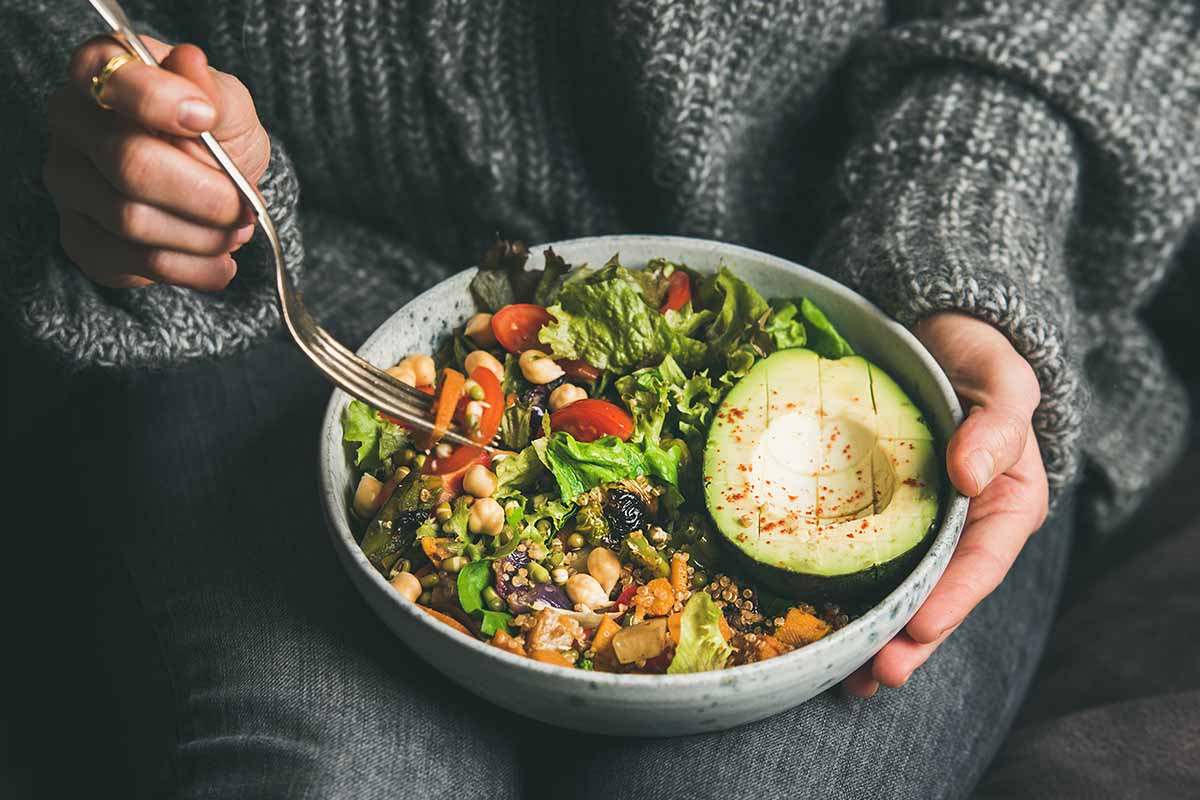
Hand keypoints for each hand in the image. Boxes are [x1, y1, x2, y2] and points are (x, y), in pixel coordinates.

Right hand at [43, 35, 267, 290]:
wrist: (211, 189)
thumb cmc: (214, 135)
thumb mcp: (229, 107)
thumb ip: (214, 92)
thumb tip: (190, 63)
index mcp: (102, 72)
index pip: (112, 80)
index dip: (160, 102)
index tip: (207, 120)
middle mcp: (72, 125)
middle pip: (129, 162)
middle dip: (204, 194)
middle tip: (245, 206)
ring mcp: (69, 183)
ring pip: (132, 220)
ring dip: (203, 236)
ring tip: (239, 232)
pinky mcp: (81, 238)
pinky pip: (134, 262)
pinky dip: (192, 269)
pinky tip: (221, 265)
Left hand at [843, 312, 1048, 697]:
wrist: (937, 340)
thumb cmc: (977, 360)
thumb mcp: (1003, 379)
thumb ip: (998, 424)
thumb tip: (971, 473)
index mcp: (1004, 505)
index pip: (982, 563)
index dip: (953, 599)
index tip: (920, 627)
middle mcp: (962, 528)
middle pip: (939, 595)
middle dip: (908, 640)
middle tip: (874, 674)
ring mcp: (918, 526)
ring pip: (900, 591)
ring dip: (874, 636)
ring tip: (846, 678)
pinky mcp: (877, 516)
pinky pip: (861, 560)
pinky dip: (843, 596)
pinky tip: (816, 627)